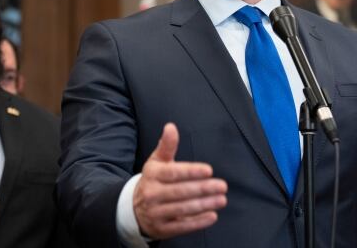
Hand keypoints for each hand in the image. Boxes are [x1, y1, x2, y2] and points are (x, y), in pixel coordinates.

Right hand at [133, 123, 227, 239]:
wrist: (134, 209)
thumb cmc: (153, 180)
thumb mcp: (157, 162)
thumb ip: (167, 145)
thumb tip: (171, 126)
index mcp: (152, 175)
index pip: (173, 173)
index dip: (191, 171)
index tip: (209, 170)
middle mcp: (152, 194)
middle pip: (180, 191)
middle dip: (203, 188)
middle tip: (222, 186)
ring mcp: (156, 213)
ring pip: (182, 209)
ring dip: (204, 205)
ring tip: (221, 199)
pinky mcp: (161, 229)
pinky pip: (181, 226)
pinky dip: (198, 222)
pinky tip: (212, 215)